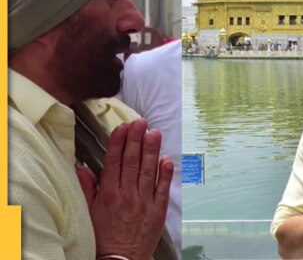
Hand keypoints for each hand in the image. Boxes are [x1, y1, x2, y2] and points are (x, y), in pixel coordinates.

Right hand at [77, 119, 173, 259]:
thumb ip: (87, 188)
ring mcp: (144, 202)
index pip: (114, 162)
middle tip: (141, 122)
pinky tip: (166, 159)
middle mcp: (127, 195)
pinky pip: (162, 189)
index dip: (119, 142)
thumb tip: (81, 167)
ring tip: (154, 132)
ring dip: (152, 150)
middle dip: (136, 139)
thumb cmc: (103, 236)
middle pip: (132, 162)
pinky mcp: (158, 210)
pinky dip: (165, 174)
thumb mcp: (89, 213)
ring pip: (148, 171)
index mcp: (109, 194)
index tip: (123, 127)